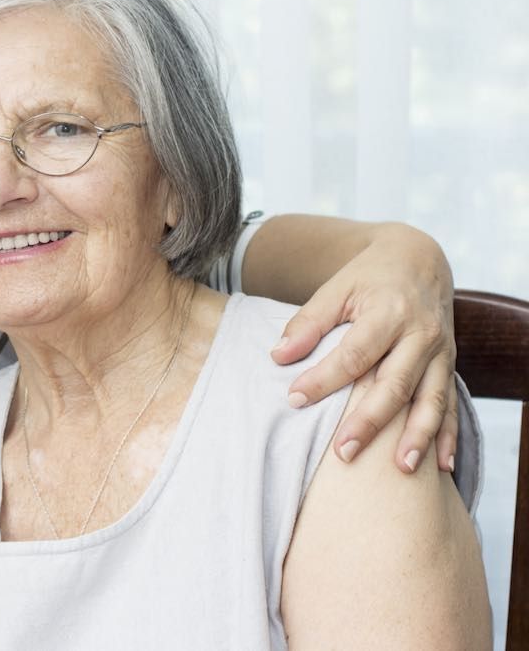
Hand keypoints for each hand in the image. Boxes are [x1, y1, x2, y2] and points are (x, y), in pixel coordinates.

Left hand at [270, 223, 456, 473]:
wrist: (419, 259)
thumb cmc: (369, 277)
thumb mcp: (336, 288)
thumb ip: (309, 322)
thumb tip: (278, 356)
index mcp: (389, 312)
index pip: (355, 353)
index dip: (324, 379)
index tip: (294, 399)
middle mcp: (420, 334)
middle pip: (395, 383)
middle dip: (371, 421)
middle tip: (343, 453)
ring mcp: (440, 352)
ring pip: (431, 399)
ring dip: (417, 436)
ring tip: (400, 469)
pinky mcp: (448, 365)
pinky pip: (450, 404)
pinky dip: (447, 435)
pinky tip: (441, 466)